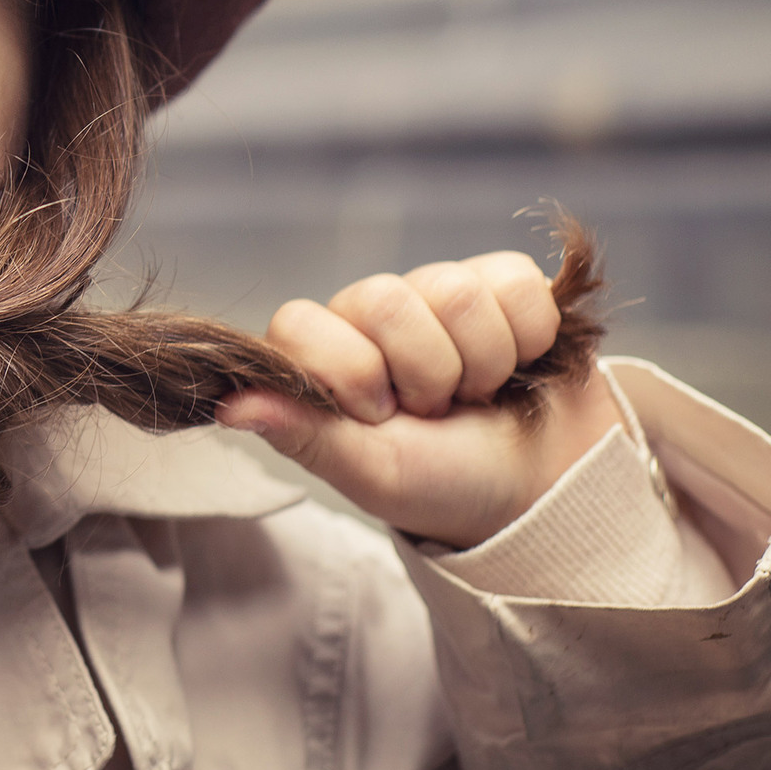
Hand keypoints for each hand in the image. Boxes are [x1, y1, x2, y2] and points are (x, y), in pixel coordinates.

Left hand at [216, 252, 624, 547]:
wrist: (542, 487)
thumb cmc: (444, 482)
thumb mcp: (372, 472)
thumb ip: (304, 433)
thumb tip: (228, 405)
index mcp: (324, 354)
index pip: (301, 321)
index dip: (348, 370)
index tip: (379, 415)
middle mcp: (370, 313)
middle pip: (386, 300)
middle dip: (426, 373)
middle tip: (437, 409)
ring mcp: (435, 292)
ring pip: (455, 292)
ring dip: (481, 363)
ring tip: (477, 395)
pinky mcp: (501, 282)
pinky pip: (513, 283)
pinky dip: (528, 338)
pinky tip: (518, 366)